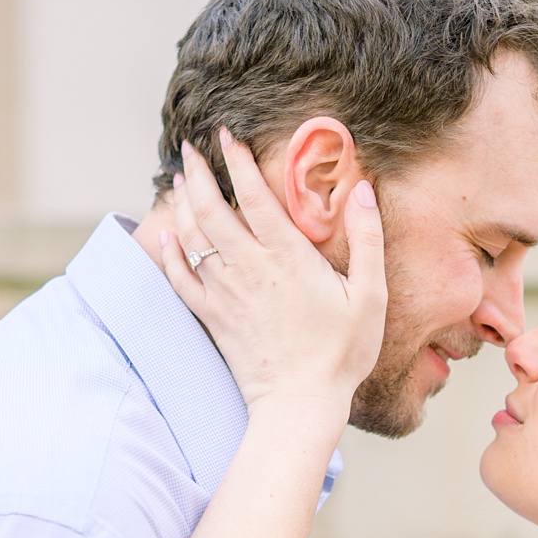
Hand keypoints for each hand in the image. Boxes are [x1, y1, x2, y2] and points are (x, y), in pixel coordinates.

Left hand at [158, 132, 386, 413]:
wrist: (300, 402)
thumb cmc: (342, 352)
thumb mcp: (371, 295)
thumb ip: (367, 240)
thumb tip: (363, 191)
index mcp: (287, 257)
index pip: (254, 196)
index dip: (238, 162)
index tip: (227, 136)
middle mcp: (249, 268)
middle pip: (211, 208)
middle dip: (198, 173)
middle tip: (191, 148)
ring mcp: (225, 292)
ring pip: (192, 236)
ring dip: (182, 202)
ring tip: (180, 178)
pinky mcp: (213, 316)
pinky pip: (181, 277)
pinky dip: (170, 252)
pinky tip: (167, 235)